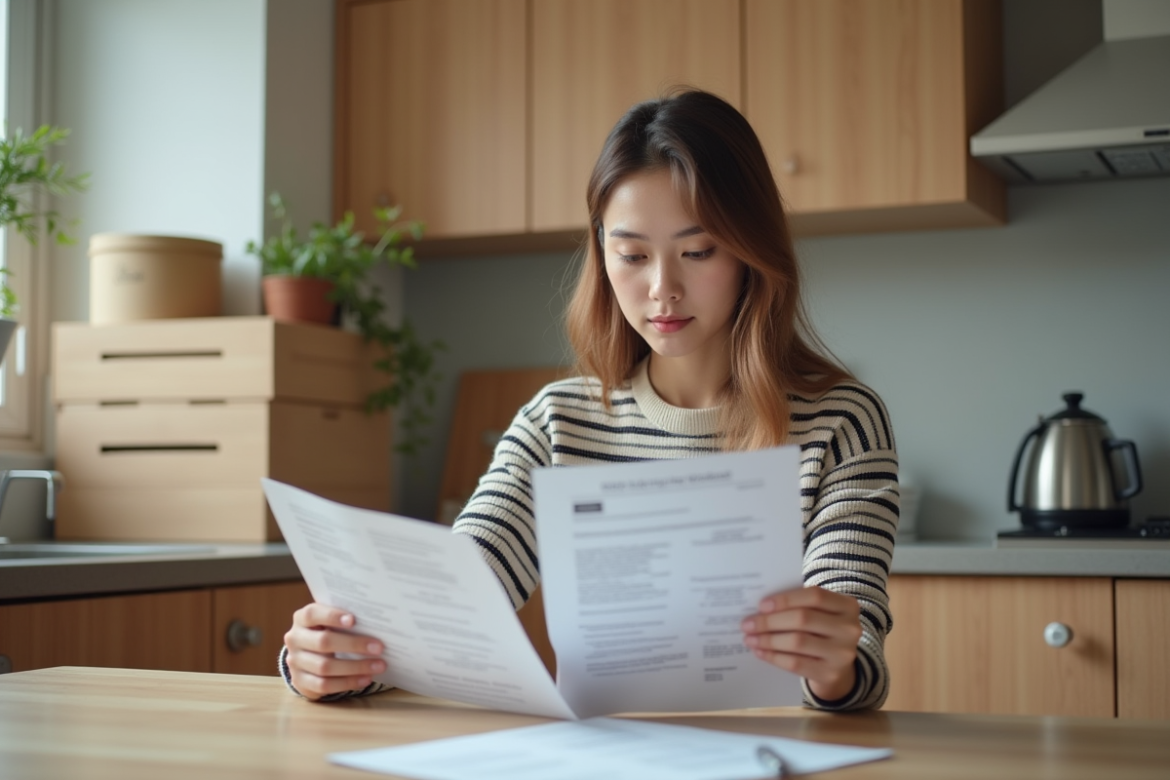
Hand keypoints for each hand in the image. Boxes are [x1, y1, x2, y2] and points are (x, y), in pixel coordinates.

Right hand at [283, 603, 385, 700]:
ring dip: (355, 667)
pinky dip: (347, 683)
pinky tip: (365, 679)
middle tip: (379, 647)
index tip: (354, 620)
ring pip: (325, 667)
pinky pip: (324, 685)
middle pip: (323, 642)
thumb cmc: (326, 632)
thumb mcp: (329, 623)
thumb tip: (377, 623)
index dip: (332, 616)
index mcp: (301, 619)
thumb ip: (345, 621)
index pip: (313, 614)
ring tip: (378, 665)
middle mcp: (295, 639)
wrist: (306, 657)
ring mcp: (295, 662)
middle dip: (354, 645)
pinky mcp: (300, 682)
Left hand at [740, 586, 862, 701]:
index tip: (762, 605)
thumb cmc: (821, 632)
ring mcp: (842, 653)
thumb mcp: (820, 614)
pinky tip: (760, 652)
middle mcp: (850, 629)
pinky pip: (795, 663)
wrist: (837, 667)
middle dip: (770, 621)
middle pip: (803, 619)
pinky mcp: (831, 673)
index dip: (786, 599)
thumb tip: (761, 608)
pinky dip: (774, 657)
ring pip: (797, 641)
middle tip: (747, 624)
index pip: (815, 596)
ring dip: (768, 639)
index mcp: (847, 606)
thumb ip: (799, 605)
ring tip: (750, 638)